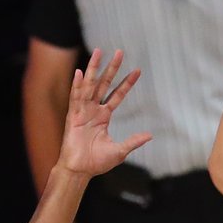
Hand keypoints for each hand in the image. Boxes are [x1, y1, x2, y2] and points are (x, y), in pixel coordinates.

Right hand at [58, 48, 151, 177]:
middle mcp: (93, 110)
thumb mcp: (119, 151)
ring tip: (99, 52)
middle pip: (104, 84)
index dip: (127, 83)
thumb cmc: (97, 162)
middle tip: (120, 51)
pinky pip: (75, 98)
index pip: (117, 95)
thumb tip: (150, 135)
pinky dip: (77, 85)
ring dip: (94, 69)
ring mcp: (82, 111)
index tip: (137, 70)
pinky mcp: (72, 116)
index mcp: (103, 116)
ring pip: (89, 85)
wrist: (80, 170)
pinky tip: (81, 73)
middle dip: (112, 68)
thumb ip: (133, 141)